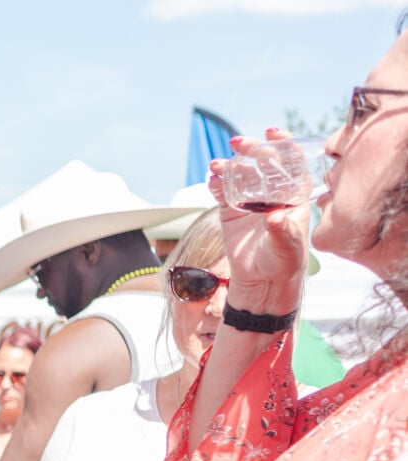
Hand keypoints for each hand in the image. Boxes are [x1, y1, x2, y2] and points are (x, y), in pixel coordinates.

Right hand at [212, 131, 309, 313]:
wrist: (262, 281)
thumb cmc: (283, 262)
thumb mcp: (288, 247)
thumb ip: (282, 230)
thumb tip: (274, 216)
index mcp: (293, 195)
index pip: (291, 163)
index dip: (283, 145)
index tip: (273, 134)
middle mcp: (272, 193)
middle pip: (263, 163)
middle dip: (252, 150)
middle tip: (239, 145)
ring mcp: (251, 201)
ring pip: (241, 175)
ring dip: (230, 166)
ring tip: (217, 165)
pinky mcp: (231, 211)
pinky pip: (223, 192)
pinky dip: (216, 183)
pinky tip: (212, 179)